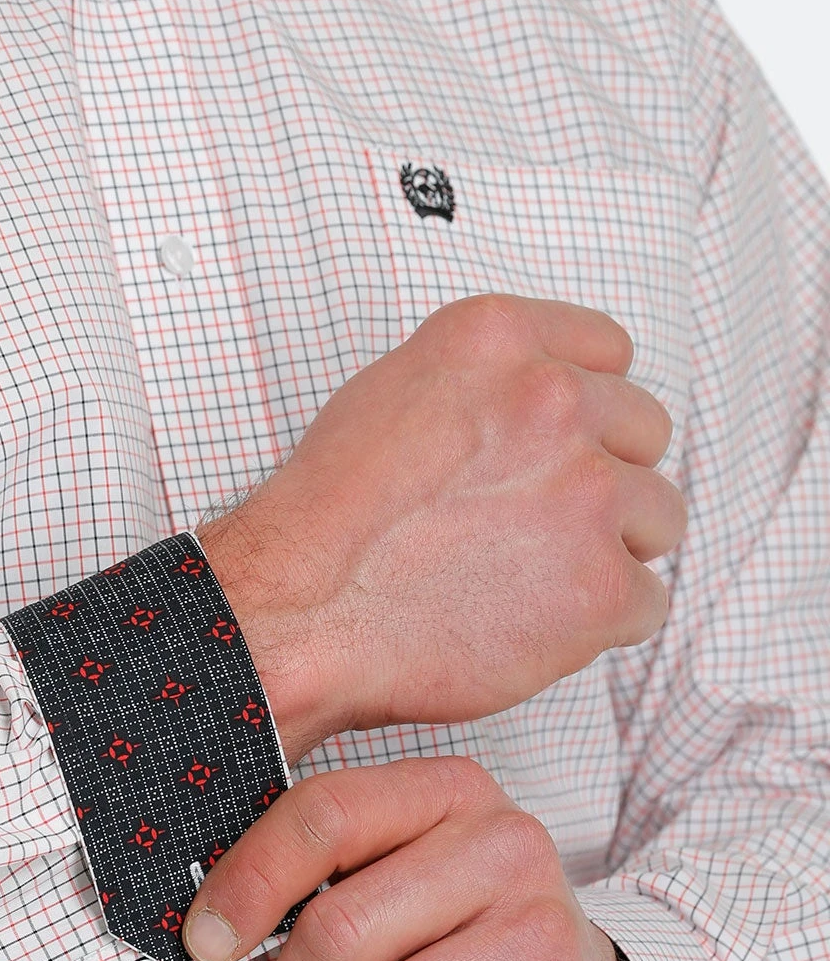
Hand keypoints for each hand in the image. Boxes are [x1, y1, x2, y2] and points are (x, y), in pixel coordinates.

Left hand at [183, 758, 659, 960]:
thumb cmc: (463, 937)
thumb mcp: (407, 869)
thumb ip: (326, 868)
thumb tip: (205, 922)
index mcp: (451, 791)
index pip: (325, 815)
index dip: (247, 882)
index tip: (204, 942)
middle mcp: (505, 847)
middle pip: (339, 930)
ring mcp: (542, 936)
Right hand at [201, 293, 685, 762]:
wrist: (301, 611)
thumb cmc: (331, 516)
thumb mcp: (394, 391)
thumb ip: (487, 380)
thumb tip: (543, 397)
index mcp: (498, 336)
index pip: (609, 350)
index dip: (587, 405)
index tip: (560, 443)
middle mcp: (553, 398)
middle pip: (646, 432)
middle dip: (604, 479)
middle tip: (537, 523)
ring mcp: (586, 491)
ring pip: (661, 517)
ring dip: (610, 549)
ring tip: (532, 577)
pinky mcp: (603, 585)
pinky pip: (648, 602)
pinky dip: (600, 624)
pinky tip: (532, 624)